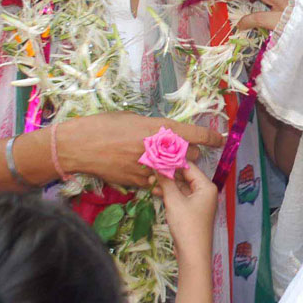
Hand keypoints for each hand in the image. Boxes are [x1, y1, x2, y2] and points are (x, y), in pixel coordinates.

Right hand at [58, 113, 223, 187]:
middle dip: (189, 154)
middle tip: (180, 150)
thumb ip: (154, 128)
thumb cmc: (105, 126)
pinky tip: (148, 171)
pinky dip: (158, 178)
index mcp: (159, 130)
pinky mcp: (139, 182)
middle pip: (190, 156)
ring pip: (176, 172)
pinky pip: (158, 182)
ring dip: (174, 168)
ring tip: (161, 161)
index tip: (220, 140)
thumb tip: (166, 133)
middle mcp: (159, 151)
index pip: (196, 135)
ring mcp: (150, 169)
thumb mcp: (134, 119)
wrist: (82, 147)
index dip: (211, 138)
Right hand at [157, 162, 217, 267]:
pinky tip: (155, 191)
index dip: (172, 161)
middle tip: (150, 168)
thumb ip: (166, 181)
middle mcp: (205, 192)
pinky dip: (169, 194)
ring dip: (166, 184)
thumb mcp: (174, 201)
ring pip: (181, 186)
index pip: (188, 167)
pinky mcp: (192, 211)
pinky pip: (180, 196)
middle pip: (185, 176)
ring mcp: (199, 202)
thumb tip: (157, 165)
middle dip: (168, 173)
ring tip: (148, 180)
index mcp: (206, 186)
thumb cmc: (187, 226)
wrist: (192, 254)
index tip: (157, 156)